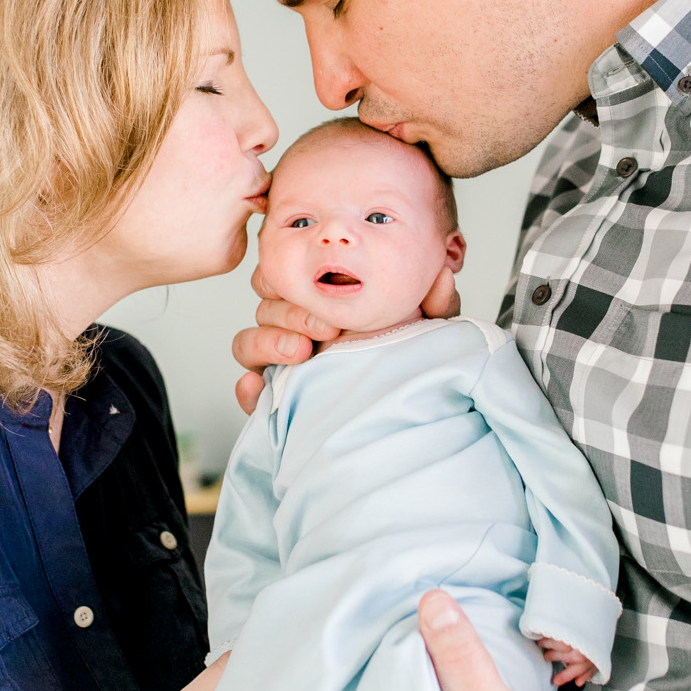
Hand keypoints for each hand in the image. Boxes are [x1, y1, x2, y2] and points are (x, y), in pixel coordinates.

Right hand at [230, 260, 463, 412]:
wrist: (400, 415)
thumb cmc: (407, 361)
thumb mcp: (428, 331)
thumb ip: (436, 304)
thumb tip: (442, 276)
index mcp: (322, 302)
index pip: (288, 275)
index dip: (297, 277)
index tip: (328, 290)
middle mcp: (296, 327)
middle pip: (266, 304)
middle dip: (291, 311)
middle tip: (327, 328)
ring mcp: (281, 362)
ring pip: (248, 340)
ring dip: (268, 342)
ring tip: (300, 353)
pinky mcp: (272, 398)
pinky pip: (247, 387)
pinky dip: (248, 387)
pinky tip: (257, 386)